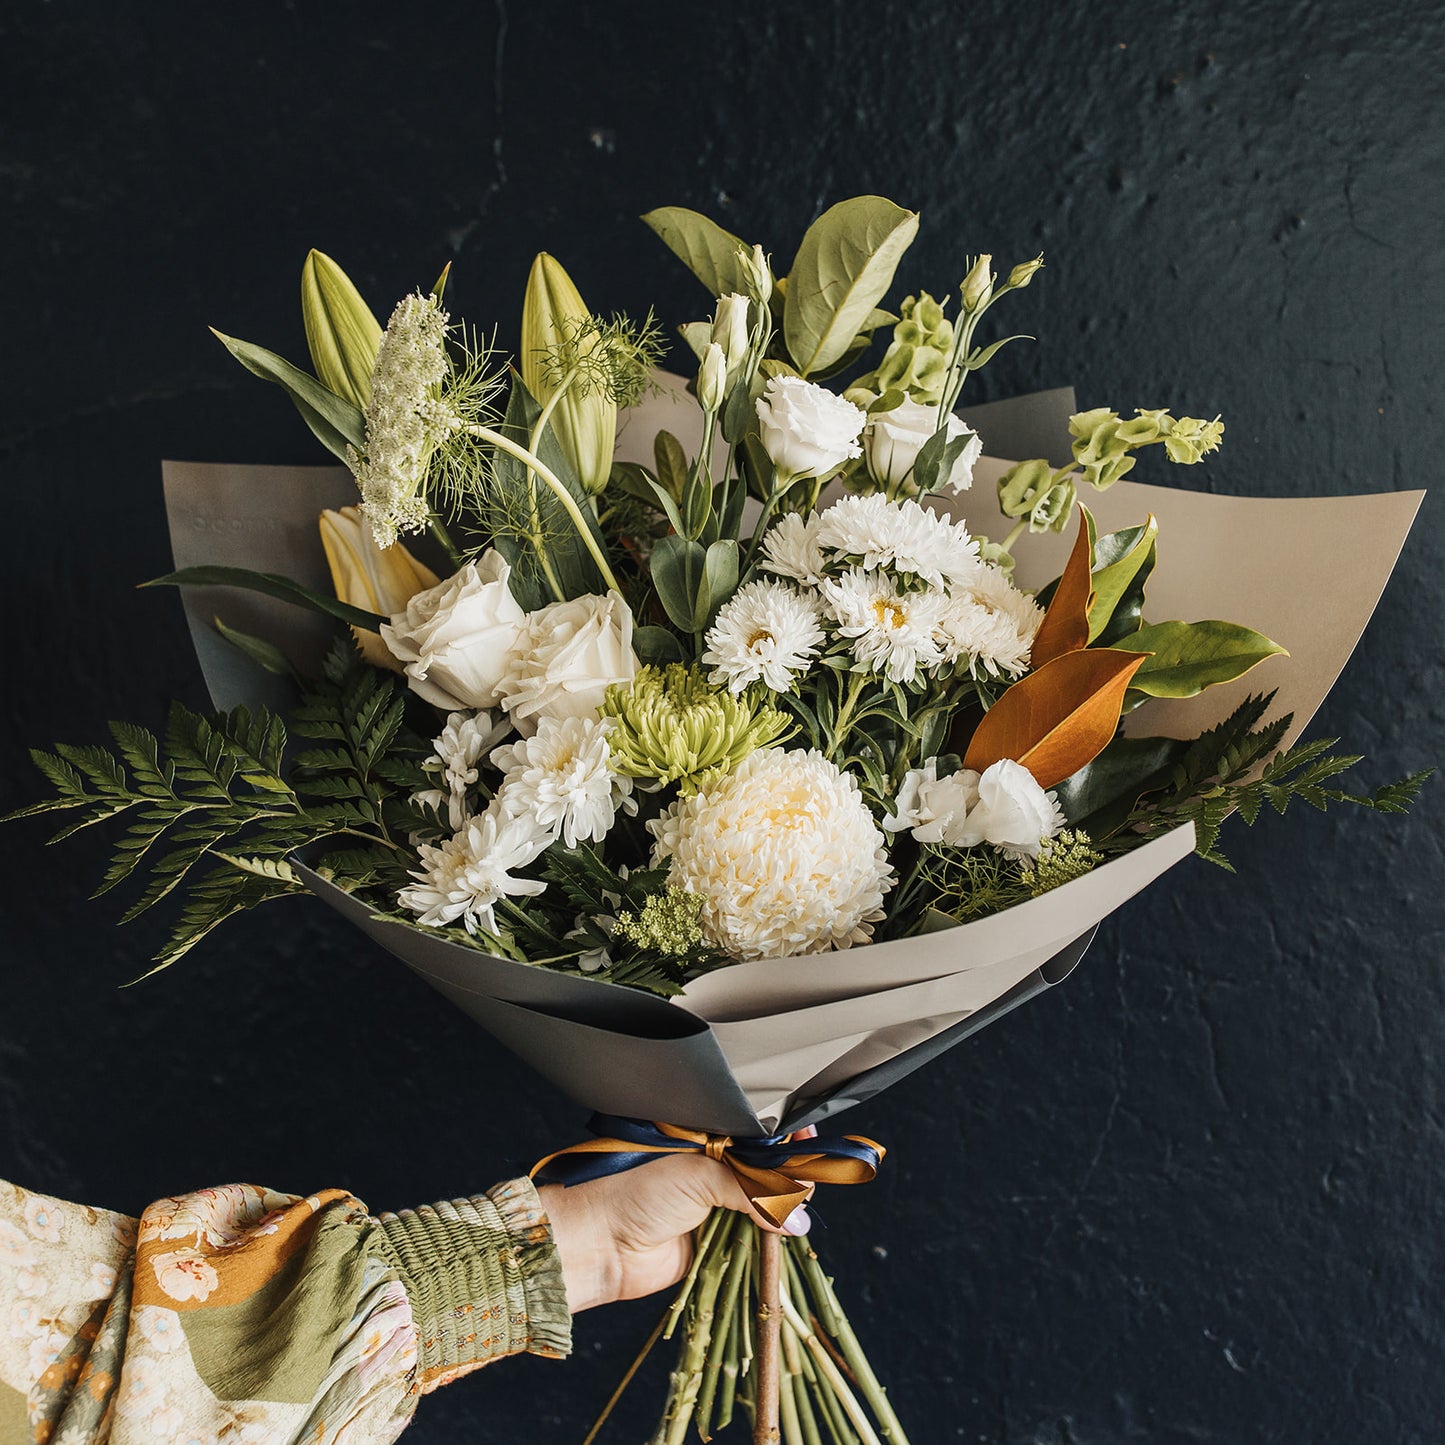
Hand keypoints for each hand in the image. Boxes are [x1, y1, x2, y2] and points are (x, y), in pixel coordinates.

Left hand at [539, 1150, 811, 1313]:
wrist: (596, 1242)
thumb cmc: (636, 1189)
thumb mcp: (700, 1175)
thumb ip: (752, 1190)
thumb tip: (798, 1214)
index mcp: (701, 1137)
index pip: (752, 1132)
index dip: (782, 1137)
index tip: (810, 1139)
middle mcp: (708, 1167)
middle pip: (762, 1170)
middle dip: (787, 1175)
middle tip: (813, 1176)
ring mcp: (710, 1205)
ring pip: (759, 1206)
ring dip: (781, 1210)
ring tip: (803, 1207)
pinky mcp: (710, 1243)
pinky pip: (749, 1240)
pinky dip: (767, 1241)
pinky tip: (787, 1235)